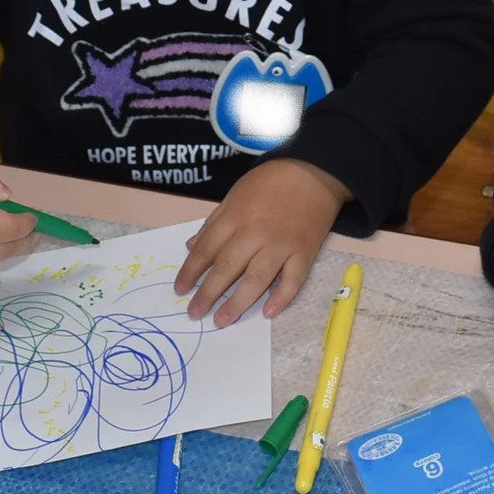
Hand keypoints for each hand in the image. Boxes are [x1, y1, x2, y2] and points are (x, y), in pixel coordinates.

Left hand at [177, 159, 348, 324]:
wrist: (314, 172)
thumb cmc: (271, 182)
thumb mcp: (235, 194)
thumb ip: (214, 222)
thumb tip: (192, 247)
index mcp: (235, 218)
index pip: (206, 249)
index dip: (190, 271)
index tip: (179, 289)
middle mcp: (256, 234)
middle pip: (227, 268)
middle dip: (208, 293)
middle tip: (194, 313)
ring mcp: (282, 245)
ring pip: (257, 279)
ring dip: (237, 302)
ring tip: (221, 321)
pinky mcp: (305, 253)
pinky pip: (293, 280)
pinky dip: (282, 298)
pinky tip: (268, 313)